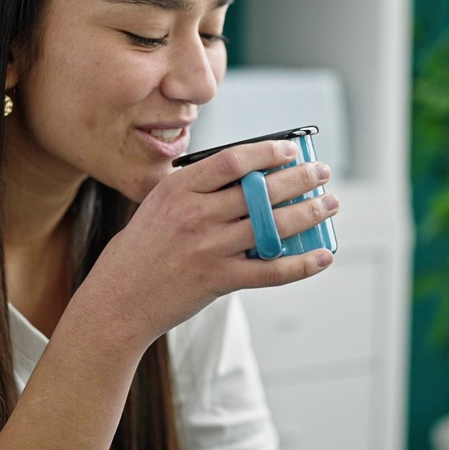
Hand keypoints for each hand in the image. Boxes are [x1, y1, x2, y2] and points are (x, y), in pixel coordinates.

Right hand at [83, 139, 337, 346]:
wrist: (118, 300)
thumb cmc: (139, 251)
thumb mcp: (158, 205)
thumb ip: (196, 189)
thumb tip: (246, 176)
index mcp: (178, 189)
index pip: (233, 160)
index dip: (268, 151)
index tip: (291, 150)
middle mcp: (195, 215)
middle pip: (260, 191)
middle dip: (300, 178)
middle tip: (322, 172)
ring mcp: (208, 248)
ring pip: (272, 226)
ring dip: (309, 213)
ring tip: (329, 204)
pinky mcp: (218, 279)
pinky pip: (271, 270)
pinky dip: (302, 263)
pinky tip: (323, 255)